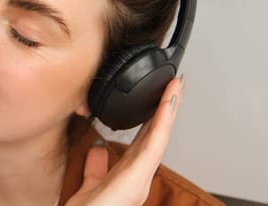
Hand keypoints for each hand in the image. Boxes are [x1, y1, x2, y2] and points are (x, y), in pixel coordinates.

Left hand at [66, 76, 185, 205]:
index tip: (160, 96)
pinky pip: (155, 144)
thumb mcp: (90, 184)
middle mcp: (139, 175)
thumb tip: (99, 147)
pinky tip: (167, 102)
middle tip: (177, 84)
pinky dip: (163, 122)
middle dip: (168, 108)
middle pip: (157, 134)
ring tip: (177, 85)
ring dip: (170, 109)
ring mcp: (141, 176)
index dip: (155, 117)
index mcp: (128, 175)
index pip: (145, 139)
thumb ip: (96, 165)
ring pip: (160, 135)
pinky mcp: (139, 177)